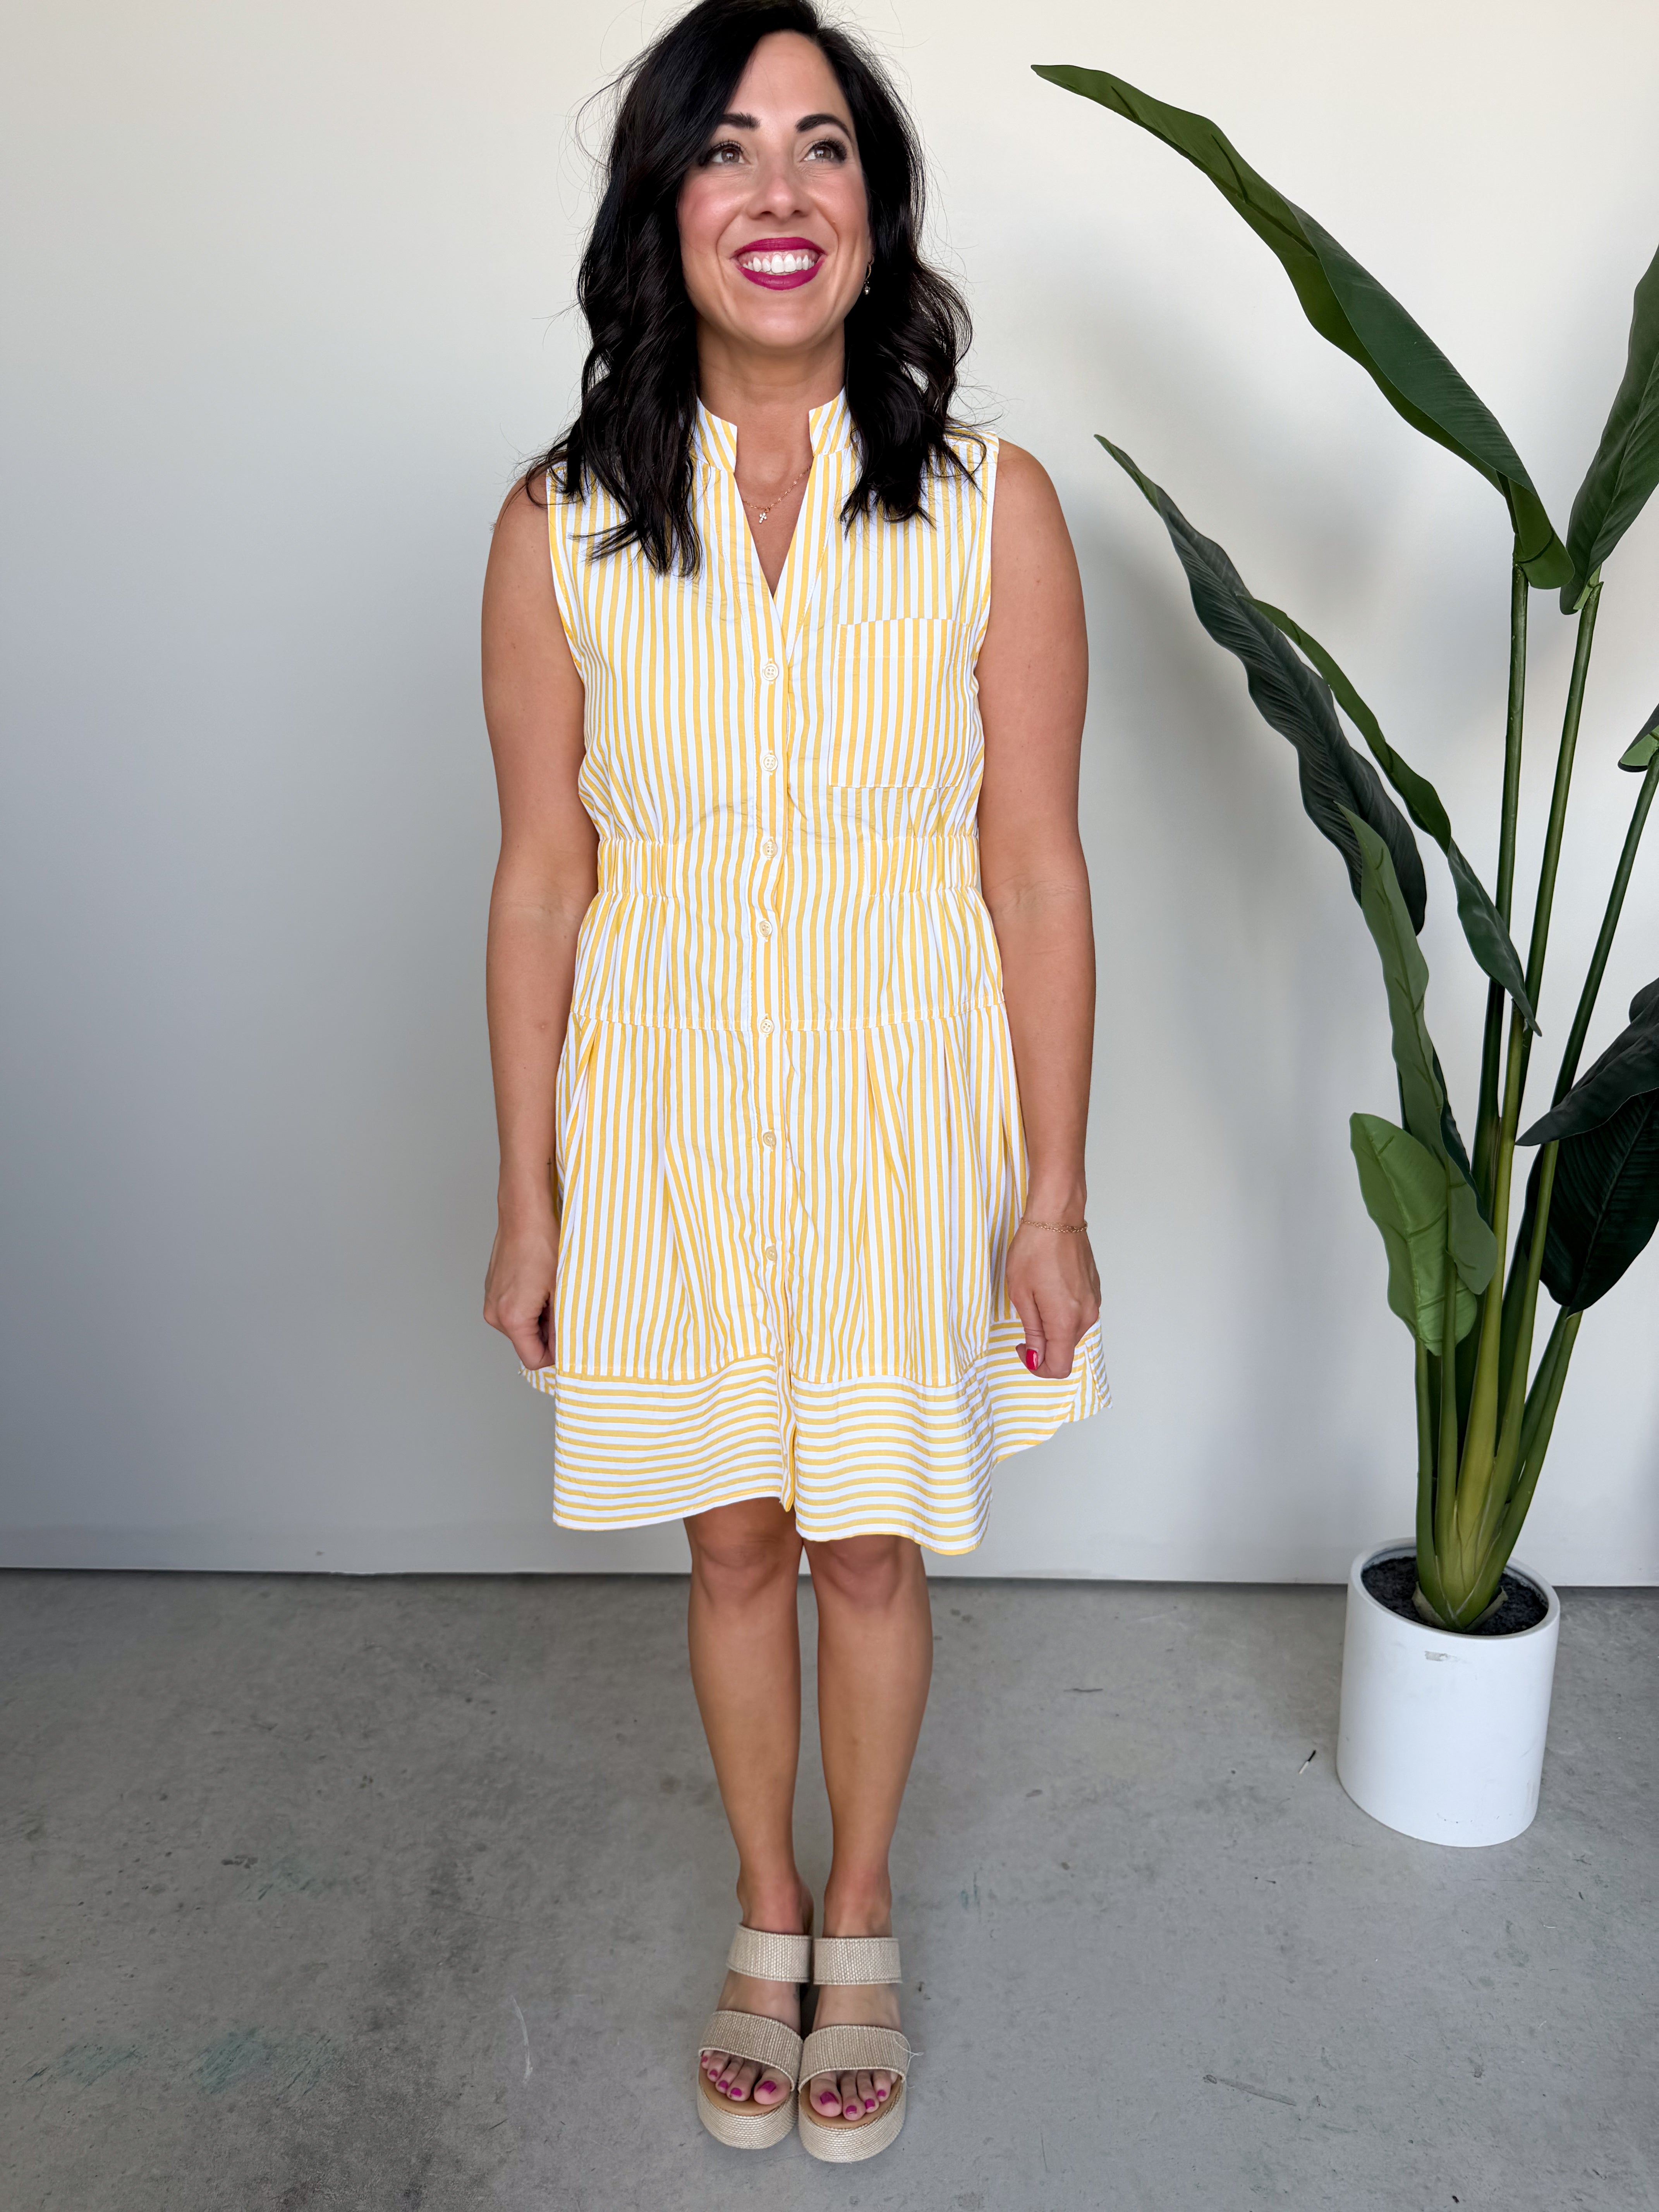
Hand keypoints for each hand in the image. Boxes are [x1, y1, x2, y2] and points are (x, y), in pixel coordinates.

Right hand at [483, 1212, 558, 1370]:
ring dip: (539, 1316)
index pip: (533, 1360)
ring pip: (521, 1326)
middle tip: (561, 1302)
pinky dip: (529, 1304)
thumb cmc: (544, 1245)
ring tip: (550, 1289)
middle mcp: (495, 1314)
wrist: (525, 1214)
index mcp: (511, 1318)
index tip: (570, 1336)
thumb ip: (561, 1327)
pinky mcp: (492, 1290)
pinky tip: (539, 1282)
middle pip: (527, 1343)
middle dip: (547, 1331)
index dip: (555, 1354)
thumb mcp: (562, 1291)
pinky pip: (514, 1310)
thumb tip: (564, 1350)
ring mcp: (491, 1301)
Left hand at [1007, 1217, 1099, 1378]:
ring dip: (1053, 1329)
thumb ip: (1032, 1331)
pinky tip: (1049, 1291)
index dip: (1037, 1366)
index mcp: (1066, 1321)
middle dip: (1044, 1346)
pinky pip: (1078, 1315)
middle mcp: (1086, 1316)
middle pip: (1066, 1350)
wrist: (1057, 1216)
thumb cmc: (1034, 1250)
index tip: (1022, 1348)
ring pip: (1072, 1333)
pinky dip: (1063, 1314)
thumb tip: (1036, 1358)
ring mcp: (1093, 1302)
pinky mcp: (1094, 1291)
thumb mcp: (1021, 1294)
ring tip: (1036, 1301)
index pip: (1059, 1367)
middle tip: (1024, 1321)